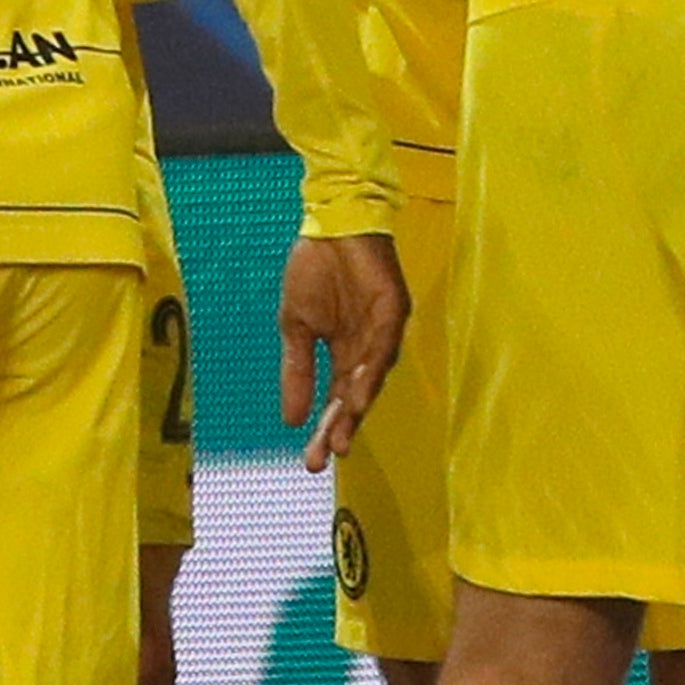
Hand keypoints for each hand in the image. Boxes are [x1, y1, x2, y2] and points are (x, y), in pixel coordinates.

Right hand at [279, 231, 409, 471]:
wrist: (329, 222)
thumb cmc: (314, 269)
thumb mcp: (296, 327)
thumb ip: (298, 372)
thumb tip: (291, 421)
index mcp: (344, 354)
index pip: (337, 402)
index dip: (326, 431)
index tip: (311, 462)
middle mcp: (368, 349)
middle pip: (356, 398)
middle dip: (342, 429)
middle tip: (327, 458)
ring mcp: (383, 330)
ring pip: (372, 378)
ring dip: (358, 407)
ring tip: (343, 436)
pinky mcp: (393, 308)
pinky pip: (383, 346)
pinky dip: (370, 372)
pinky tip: (356, 394)